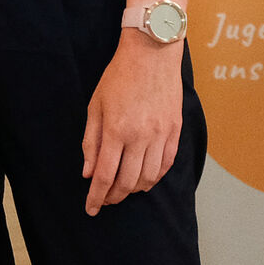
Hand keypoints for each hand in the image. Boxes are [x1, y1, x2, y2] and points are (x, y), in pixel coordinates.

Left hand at [82, 30, 184, 213]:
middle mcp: (140, 137)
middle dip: (114, 197)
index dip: (97, 196)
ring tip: (122, 190)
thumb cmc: (118, 77)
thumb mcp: (95, 106)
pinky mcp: (175, 132)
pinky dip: (154, 178)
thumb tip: (88, 173)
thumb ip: (90, 141)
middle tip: (105, 200)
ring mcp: (160, 136)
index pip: (105, 175)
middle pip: (127, 182)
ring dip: (134, 190)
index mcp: (116, 130)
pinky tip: (144, 179)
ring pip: (149, 178)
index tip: (91, 209)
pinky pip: (166, 165)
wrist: (151, 55)